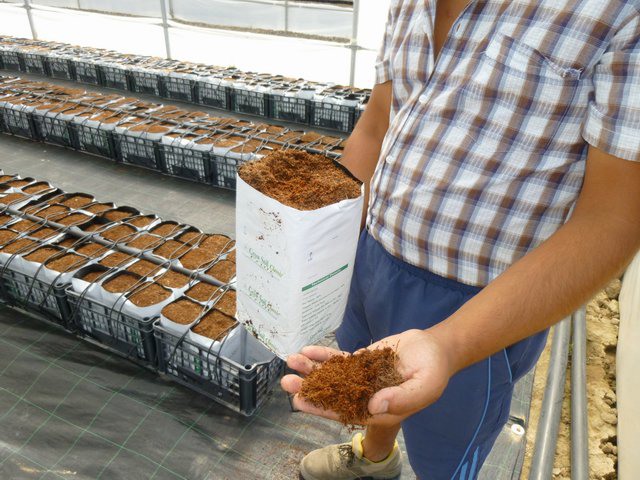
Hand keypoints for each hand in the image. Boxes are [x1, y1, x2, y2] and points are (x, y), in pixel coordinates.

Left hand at [281, 329, 453, 425]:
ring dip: (312, 370)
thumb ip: (400, 398)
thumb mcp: (424, 387)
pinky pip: (340, 360)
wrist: (436, 348)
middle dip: (309, 389)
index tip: (300, 402)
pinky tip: (308, 350)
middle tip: (286, 382)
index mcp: (379, 411)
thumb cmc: (433, 371)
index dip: (322, 408)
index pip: (345, 411)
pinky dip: (324, 356)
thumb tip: (373, 406)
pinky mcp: (362, 361)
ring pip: (333, 376)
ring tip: (291, 360)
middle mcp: (366, 396)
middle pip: (332, 395)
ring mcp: (362, 378)